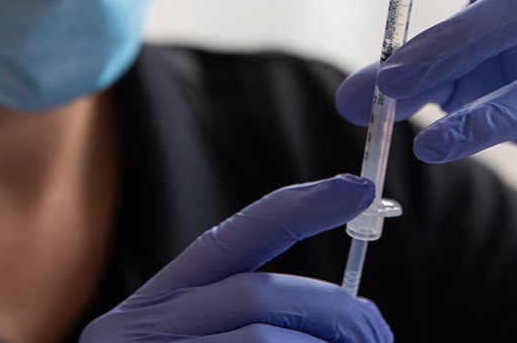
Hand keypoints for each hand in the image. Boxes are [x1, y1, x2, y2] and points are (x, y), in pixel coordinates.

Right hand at [79, 175, 391, 341]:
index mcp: (152, 310)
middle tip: (378, 334)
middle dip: (336, 313)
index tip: (357, 189)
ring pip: (263, 342)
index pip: (231, 241)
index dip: (298, 208)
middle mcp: (138, 333)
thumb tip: (354, 321)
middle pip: (258, 296)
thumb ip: (250, 326)